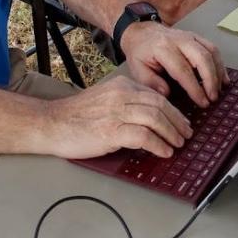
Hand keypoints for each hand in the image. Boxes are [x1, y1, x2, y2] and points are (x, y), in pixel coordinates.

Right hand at [45, 76, 192, 158]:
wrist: (51, 123)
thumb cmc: (76, 116)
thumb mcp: (105, 100)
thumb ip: (126, 104)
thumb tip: (152, 119)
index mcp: (121, 86)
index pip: (156, 95)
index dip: (173, 110)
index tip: (181, 122)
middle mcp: (121, 95)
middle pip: (160, 105)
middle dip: (177, 121)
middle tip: (186, 134)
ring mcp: (116, 112)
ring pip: (155, 118)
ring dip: (171, 133)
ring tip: (178, 144)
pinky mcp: (110, 131)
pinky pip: (143, 136)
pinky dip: (158, 145)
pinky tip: (163, 152)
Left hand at [120, 23, 227, 108]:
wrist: (142, 33)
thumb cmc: (140, 53)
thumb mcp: (137, 70)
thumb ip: (151, 83)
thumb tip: (168, 94)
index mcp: (162, 48)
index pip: (183, 70)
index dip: (195, 88)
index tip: (203, 102)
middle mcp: (179, 40)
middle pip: (202, 58)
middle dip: (210, 80)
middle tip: (213, 98)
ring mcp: (190, 36)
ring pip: (211, 52)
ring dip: (218, 73)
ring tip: (219, 91)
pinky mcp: (196, 37)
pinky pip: (213, 48)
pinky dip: (220, 64)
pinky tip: (223, 79)